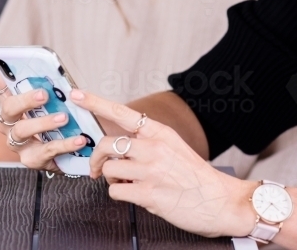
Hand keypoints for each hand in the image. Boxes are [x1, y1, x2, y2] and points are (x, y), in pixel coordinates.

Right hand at [0, 45, 123, 171]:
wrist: (73, 154)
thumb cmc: (63, 121)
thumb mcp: (59, 102)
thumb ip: (57, 91)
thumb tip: (64, 78)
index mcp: (14, 103)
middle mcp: (10, 122)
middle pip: (8, 108)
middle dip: (25, 100)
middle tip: (43, 94)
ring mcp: (18, 142)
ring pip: (21, 131)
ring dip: (43, 122)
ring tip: (64, 118)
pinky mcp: (31, 159)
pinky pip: (45, 151)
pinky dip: (63, 144)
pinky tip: (78, 139)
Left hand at [72, 88, 256, 238]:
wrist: (219, 201)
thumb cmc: (195, 177)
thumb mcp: (174, 148)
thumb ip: (147, 144)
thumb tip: (117, 150)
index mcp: (160, 133)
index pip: (122, 113)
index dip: (95, 103)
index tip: (76, 95)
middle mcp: (154, 148)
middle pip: (106, 144)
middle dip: (97, 158)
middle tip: (98, 168)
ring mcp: (151, 170)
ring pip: (108, 170)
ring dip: (112, 180)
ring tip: (128, 183)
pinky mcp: (148, 194)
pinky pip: (115, 192)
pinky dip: (120, 195)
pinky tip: (135, 195)